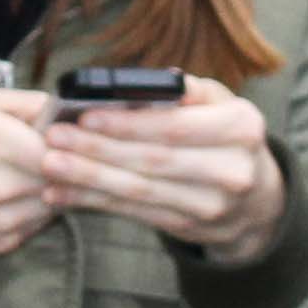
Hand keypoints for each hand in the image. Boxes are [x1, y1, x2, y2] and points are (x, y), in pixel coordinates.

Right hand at [0, 84, 61, 262]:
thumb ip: (21, 101)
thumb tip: (63, 107)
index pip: (63, 137)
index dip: (64, 134)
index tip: (54, 131)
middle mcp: (0, 181)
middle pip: (64, 169)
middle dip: (60, 160)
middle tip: (37, 151)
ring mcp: (3, 216)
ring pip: (57, 197)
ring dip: (48, 184)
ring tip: (19, 173)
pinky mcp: (3, 241)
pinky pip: (40, 221)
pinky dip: (34, 207)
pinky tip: (8, 195)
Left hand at [39, 80, 288, 265]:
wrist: (256, 200)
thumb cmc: (226, 136)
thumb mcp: (223, 104)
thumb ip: (190, 91)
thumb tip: (154, 80)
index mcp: (242, 128)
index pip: (177, 127)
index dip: (129, 123)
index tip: (86, 115)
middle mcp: (232, 170)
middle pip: (153, 161)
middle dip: (98, 150)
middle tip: (55, 139)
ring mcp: (211, 206)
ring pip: (139, 191)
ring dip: (89, 179)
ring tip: (52, 165)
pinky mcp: (187, 228)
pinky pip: (134, 213)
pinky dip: (95, 202)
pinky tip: (63, 193)